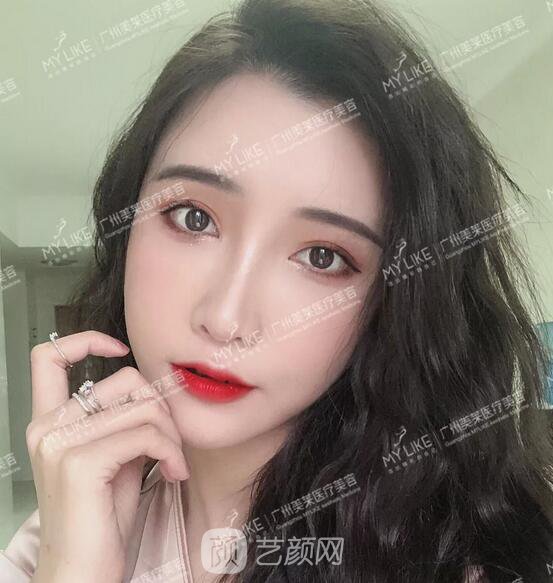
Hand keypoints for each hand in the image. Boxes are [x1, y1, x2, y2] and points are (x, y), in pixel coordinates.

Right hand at [26, 331, 189, 582]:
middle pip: (124, 380)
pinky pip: (146, 434)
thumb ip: (124, 420)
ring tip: (173, 461)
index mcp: (49, 422)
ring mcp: (59, 444)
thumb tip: (157, 390)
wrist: (84, 574)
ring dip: (171, 434)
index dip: (87, 340)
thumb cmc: (102, 518)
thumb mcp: (115, 456)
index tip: (121, 350)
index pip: (49, 356)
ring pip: (142, 406)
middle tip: (170, 441)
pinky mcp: (79, 463)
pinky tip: (174, 472)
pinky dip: (171, 451)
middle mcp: (46, 427)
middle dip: (161, 407)